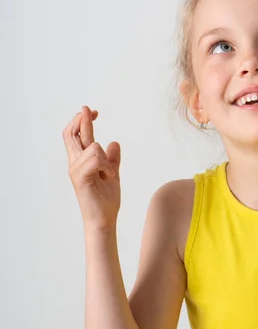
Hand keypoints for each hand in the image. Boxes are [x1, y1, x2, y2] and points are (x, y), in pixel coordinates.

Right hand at [63, 106, 121, 230]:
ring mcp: (76, 171)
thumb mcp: (112, 174)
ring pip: (94, 147)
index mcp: (81, 162)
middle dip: (81, 120)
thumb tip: (114, 142)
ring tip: (108, 175)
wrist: (104, 219)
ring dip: (106, 159)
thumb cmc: (106, 199)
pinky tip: (108, 177)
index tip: (92, 112)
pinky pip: (96, 159)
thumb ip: (112, 159)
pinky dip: (106, 166)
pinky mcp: (80, 179)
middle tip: (89, 109)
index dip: (81, 121)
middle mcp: (74, 164)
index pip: (75, 135)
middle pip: (72, 134)